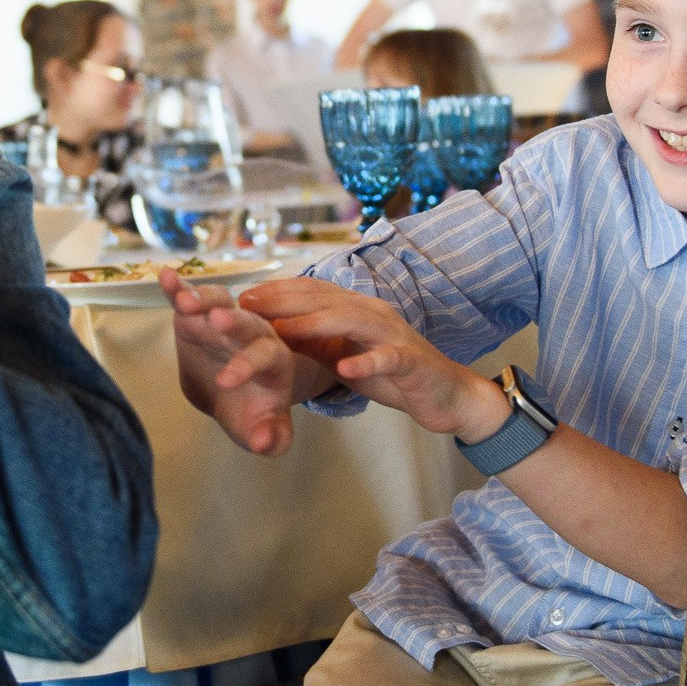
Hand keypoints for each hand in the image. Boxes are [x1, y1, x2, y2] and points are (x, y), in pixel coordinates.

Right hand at [164, 268, 301, 454]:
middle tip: (218, 321)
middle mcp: (253, 333)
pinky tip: (164, 276)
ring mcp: (224, 319)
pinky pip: (190, 295)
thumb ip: (272, 438)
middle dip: (233, 321)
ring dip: (203, 298)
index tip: (224, 382)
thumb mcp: (262, 429)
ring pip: (219, 301)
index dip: (247, 367)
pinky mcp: (198, 314)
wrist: (228, 394)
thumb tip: (263, 442)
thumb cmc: (249, 411)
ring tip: (183, 301)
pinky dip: (178, 286)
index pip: (265, 357)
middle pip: (246, 322)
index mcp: (275, 359)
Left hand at [241, 279, 508, 440]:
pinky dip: (366, 362)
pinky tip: (345, 369)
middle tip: (246, 306)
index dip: (276, 291)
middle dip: (282, 301)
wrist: (445, 394)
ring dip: (314, 325)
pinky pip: (387, 358)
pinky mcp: (411, 361)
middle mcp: (373, 312)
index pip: (312, 290)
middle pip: (324, 299)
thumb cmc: (392, 374)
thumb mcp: (343, 357)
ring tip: (281, 332)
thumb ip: (313, 344)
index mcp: (355, 309)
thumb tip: (270, 334)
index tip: (241, 297)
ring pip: (351, 320)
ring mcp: (393, 334)